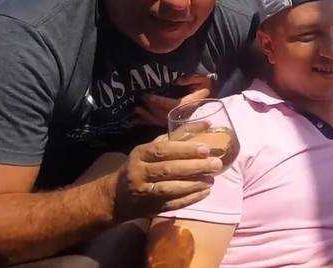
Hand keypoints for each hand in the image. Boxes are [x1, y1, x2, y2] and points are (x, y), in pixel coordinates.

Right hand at [108, 121, 222, 220]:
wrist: (117, 196)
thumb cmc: (142, 165)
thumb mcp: (152, 147)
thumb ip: (177, 137)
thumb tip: (207, 124)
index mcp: (140, 153)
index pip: (163, 150)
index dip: (185, 150)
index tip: (205, 149)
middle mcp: (140, 172)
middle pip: (168, 169)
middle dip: (194, 167)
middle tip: (216, 164)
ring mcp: (144, 192)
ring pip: (170, 189)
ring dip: (193, 185)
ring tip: (212, 179)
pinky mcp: (151, 207)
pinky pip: (172, 204)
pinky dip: (190, 199)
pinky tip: (205, 192)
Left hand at [135, 74, 213, 126]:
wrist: (208, 94)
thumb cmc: (204, 85)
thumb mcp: (202, 78)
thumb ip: (192, 77)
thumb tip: (178, 81)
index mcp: (192, 104)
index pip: (174, 105)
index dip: (160, 102)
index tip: (148, 96)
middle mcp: (185, 114)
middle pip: (166, 116)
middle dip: (151, 110)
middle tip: (139, 103)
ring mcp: (180, 119)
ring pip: (162, 122)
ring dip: (148, 117)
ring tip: (137, 110)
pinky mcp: (175, 121)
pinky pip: (161, 123)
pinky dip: (150, 122)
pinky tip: (138, 120)